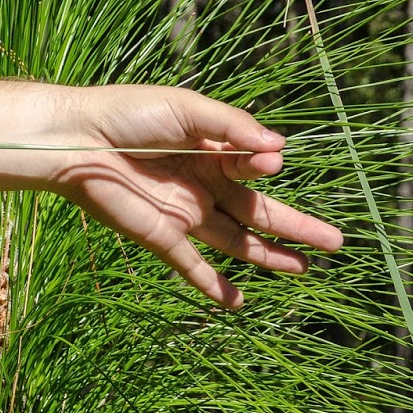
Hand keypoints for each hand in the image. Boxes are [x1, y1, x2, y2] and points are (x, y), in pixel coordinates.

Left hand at [40, 85, 342, 308]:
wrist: (77, 139)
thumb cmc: (128, 113)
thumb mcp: (188, 109)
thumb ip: (233, 128)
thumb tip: (280, 150)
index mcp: (211, 150)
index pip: (253, 165)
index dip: (265, 165)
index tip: (271, 161)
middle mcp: (202, 185)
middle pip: (258, 212)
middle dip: (296, 228)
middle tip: (336, 243)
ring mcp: (184, 214)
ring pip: (236, 242)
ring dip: (269, 257)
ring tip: (304, 270)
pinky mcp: (160, 236)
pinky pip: (192, 267)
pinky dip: (214, 286)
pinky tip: (237, 303)